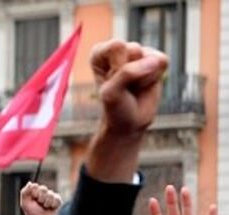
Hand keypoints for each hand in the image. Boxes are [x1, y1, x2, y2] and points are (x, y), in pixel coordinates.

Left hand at [19, 182, 60, 214]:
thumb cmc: (32, 214)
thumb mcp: (25, 203)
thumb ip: (24, 192)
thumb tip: (30, 183)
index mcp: (35, 192)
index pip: (35, 186)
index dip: (34, 194)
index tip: (33, 200)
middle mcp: (43, 192)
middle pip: (43, 188)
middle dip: (40, 198)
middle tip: (39, 205)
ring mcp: (51, 196)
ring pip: (50, 194)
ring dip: (46, 203)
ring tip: (45, 208)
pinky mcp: (58, 200)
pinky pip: (56, 198)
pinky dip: (52, 204)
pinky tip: (51, 208)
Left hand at [86, 40, 167, 181]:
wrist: (130, 122)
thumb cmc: (115, 107)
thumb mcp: (112, 93)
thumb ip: (127, 73)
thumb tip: (155, 60)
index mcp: (100, 53)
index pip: (116, 46)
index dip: (118, 68)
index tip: (112, 82)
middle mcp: (118, 49)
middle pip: (134, 49)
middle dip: (130, 73)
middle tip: (124, 86)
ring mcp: (138, 53)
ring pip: (149, 56)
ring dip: (143, 77)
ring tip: (134, 86)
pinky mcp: (155, 59)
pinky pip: (162, 61)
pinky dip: (155, 76)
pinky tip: (145, 83)